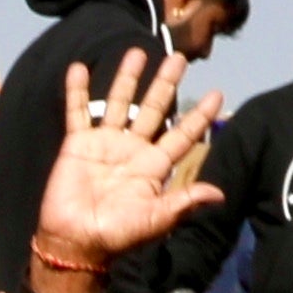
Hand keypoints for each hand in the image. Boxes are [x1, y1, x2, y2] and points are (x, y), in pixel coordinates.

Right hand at [20, 44, 213, 292]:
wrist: (74, 241)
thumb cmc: (116, 235)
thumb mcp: (155, 220)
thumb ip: (183, 203)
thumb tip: (219, 194)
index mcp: (154, 167)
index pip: (182, 135)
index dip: (199, 116)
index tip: (217, 94)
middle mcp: (133, 150)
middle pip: (154, 109)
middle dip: (166, 84)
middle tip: (180, 59)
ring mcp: (105, 144)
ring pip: (119, 103)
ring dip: (127, 78)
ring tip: (136, 51)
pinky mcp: (77, 144)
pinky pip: (78, 112)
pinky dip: (77, 91)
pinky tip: (79, 67)